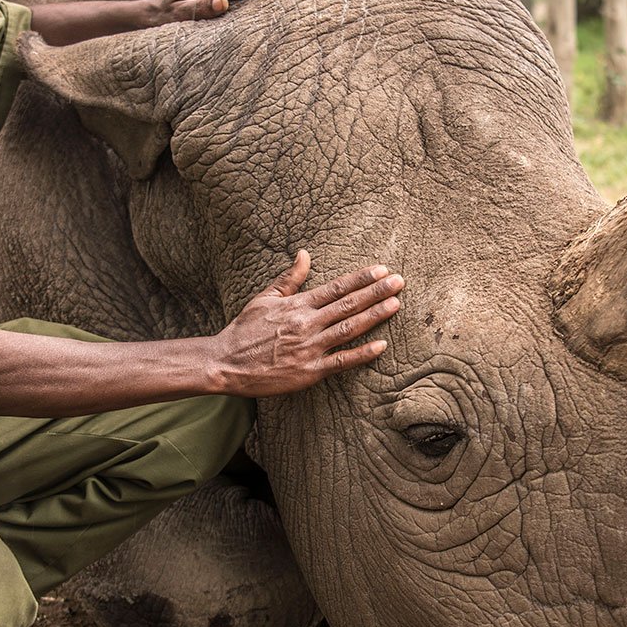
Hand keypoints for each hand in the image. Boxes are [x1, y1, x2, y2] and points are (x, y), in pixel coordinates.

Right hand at [210, 252, 403, 396]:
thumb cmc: (245, 330)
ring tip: (396, 305)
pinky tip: (381, 346)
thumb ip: (290, 278)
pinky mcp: (309, 371)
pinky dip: (362, 353)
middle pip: (348, 304)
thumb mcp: (265, 298)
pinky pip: (341, 361)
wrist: (225, 363)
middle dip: (376, 292)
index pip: (336, 288)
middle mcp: (307, 324)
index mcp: (297, 305)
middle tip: (400, 282)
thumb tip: (305, 254)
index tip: (382, 270)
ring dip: (375, 316)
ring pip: (349, 328)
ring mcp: (309, 348)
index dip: (361, 278)